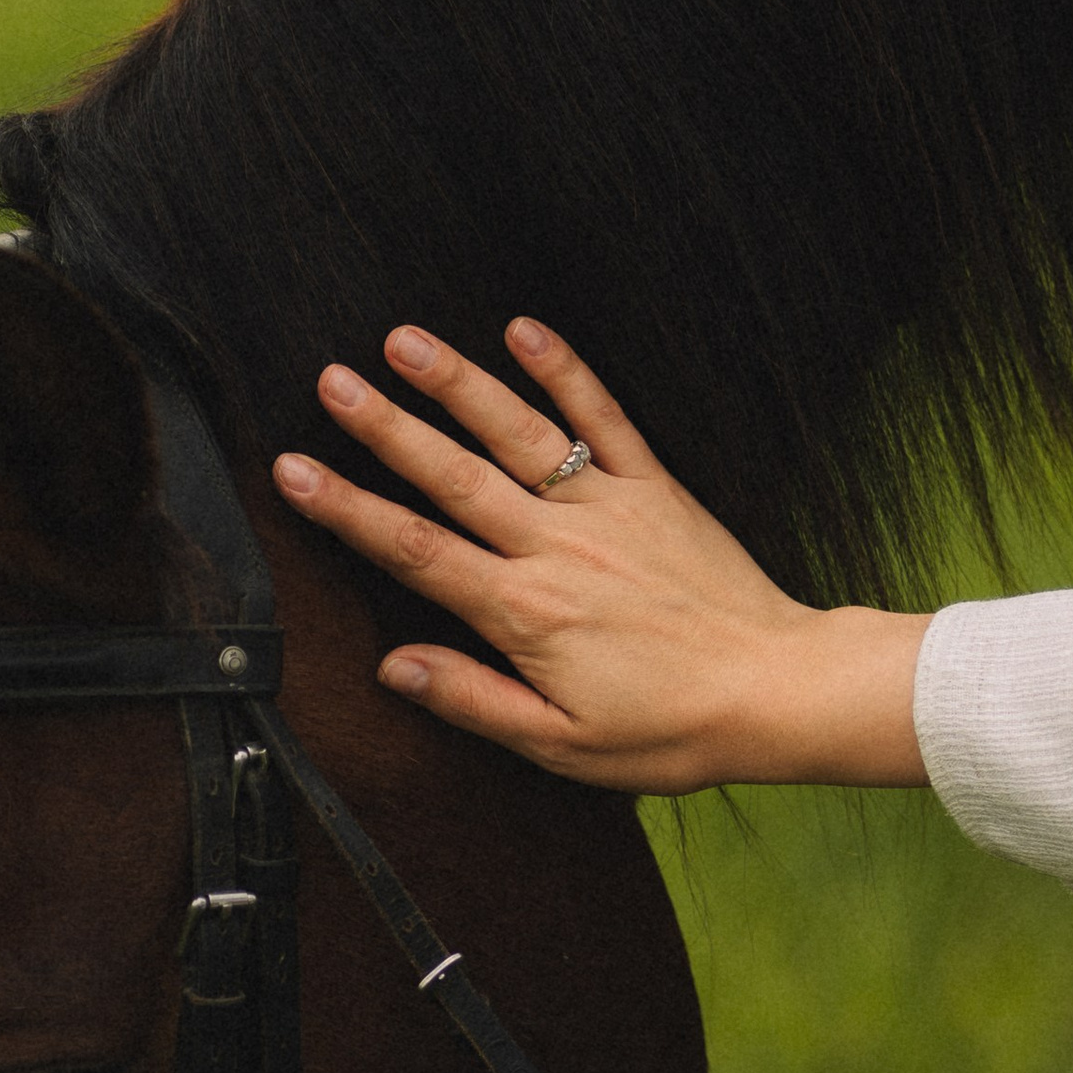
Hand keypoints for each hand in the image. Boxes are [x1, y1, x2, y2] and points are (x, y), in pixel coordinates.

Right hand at [273, 316, 930, 792]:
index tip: (293, 472)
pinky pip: (603, 419)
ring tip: (400, 339)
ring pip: (517, 433)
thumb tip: (392, 666)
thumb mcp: (562, 743)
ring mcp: (607, 508)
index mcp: (524, 612)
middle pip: (452, 476)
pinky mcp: (655, 489)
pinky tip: (524, 330)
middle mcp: (557, 546)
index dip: (347, 509)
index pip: (414, 550)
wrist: (778, 691)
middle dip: (383, 427)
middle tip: (326, 382)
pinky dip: (566, 371)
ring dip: (458, 383)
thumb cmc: (672, 729)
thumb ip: (473, 699)